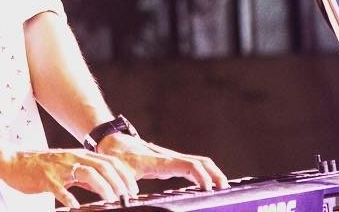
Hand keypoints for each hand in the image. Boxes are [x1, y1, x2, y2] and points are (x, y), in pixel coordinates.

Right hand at [0, 147, 139, 208]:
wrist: (14, 161)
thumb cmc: (41, 166)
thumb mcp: (67, 167)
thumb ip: (83, 174)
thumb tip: (103, 185)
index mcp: (78, 156)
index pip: (108, 162)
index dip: (123, 174)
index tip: (132, 188)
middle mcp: (72, 158)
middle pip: (102, 166)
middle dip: (118, 181)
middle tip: (127, 196)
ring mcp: (59, 168)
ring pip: (87, 173)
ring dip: (103, 187)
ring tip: (111, 200)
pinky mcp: (46, 178)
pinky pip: (61, 189)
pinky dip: (70, 198)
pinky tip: (76, 207)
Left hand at [97, 134, 229, 190]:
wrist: (113, 141)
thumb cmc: (116, 156)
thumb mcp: (119, 172)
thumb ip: (125, 185)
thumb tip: (129, 198)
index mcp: (160, 160)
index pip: (187, 164)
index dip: (201, 175)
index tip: (208, 189)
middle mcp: (169, 157)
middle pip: (200, 161)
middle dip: (215, 174)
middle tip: (225, 190)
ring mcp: (171, 158)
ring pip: (199, 162)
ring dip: (213, 173)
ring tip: (222, 189)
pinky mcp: (170, 161)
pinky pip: (192, 166)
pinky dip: (203, 173)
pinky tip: (207, 186)